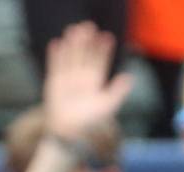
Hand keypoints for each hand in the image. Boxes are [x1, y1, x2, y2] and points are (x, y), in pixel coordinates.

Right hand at [43, 21, 131, 142]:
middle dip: (87, 42)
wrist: (69, 133)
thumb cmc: (90, 122)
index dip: (103, 50)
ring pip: (70, 58)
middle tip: (89, 26)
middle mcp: (82, 79)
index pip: (100, 62)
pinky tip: (56, 43)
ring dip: (71, 45)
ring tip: (73, 29)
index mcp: (95, 82)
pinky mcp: (54, 83)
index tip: (107, 37)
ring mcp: (68, 80)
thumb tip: (129, 77)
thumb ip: (118, 91)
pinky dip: (55, 56)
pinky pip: (55, 66)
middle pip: (85, 56)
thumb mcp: (107, 106)